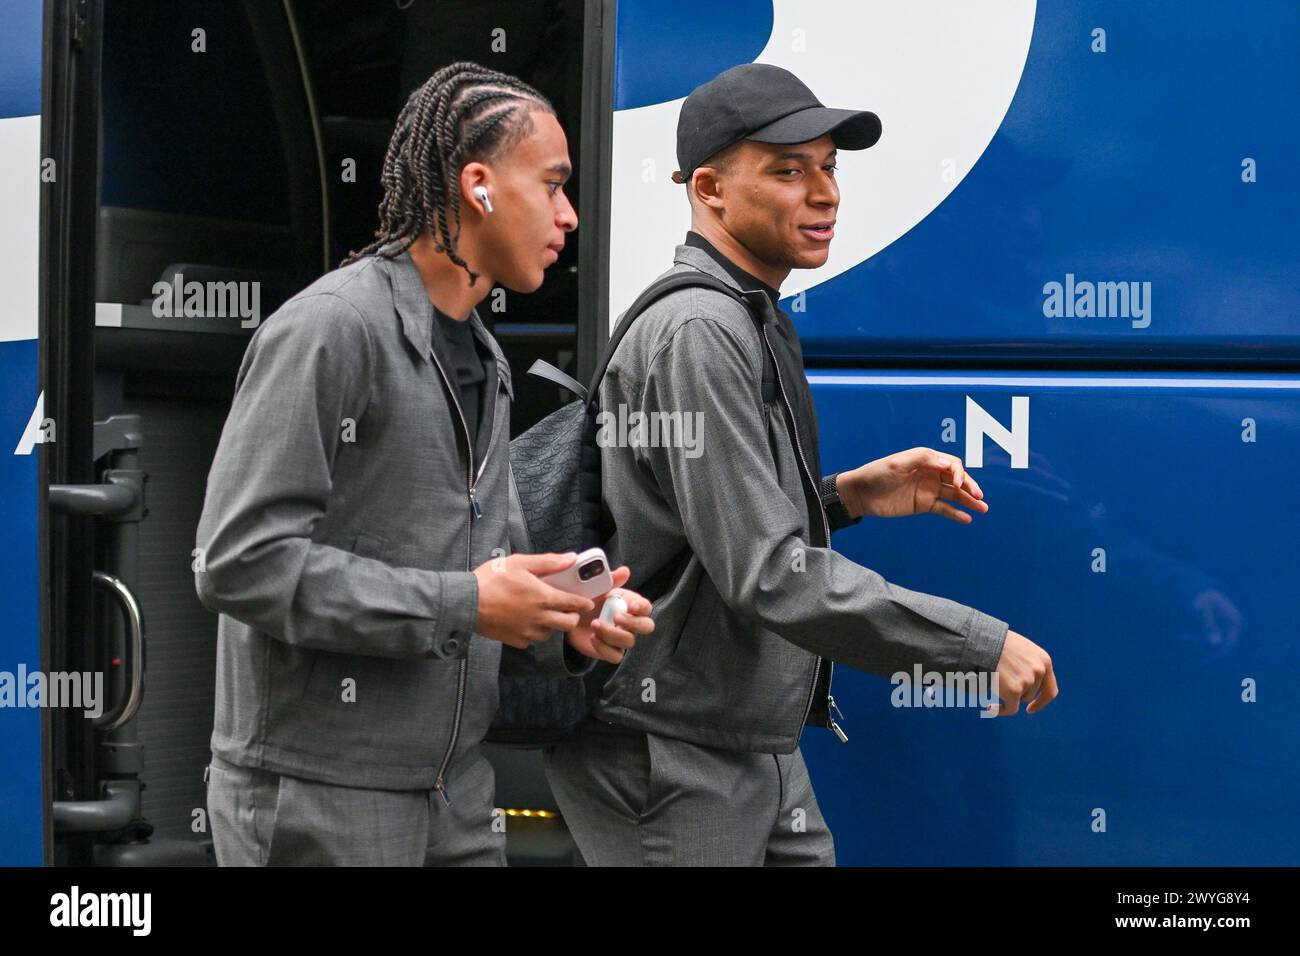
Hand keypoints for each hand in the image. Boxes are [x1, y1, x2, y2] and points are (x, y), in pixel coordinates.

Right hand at [473, 552, 594, 648]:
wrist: (466, 602)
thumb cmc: (492, 579)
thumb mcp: (520, 563)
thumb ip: (548, 562)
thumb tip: (571, 558)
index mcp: (543, 597)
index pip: (574, 604)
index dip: (583, 603)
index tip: (587, 602)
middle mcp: (539, 618)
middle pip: (568, 624)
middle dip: (571, 617)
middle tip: (565, 609)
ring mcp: (528, 632)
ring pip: (550, 633)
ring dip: (551, 624)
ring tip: (542, 613)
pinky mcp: (516, 641)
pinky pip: (532, 639)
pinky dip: (532, 632)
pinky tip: (524, 621)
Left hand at [566, 565, 654, 663]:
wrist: (571, 615)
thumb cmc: (590, 598)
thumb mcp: (598, 587)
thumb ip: (611, 580)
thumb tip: (624, 571)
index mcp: (631, 604)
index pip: (646, 607)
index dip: (642, 608)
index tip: (631, 605)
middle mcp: (631, 622)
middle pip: (646, 626)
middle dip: (633, 623)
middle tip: (616, 617)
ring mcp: (622, 638)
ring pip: (629, 641)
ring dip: (612, 633)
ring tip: (594, 624)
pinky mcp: (611, 651)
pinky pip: (616, 656)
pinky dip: (604, 648)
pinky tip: (592, 638)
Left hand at [837, 447, 988, 521]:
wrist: (861, 494)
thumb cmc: (877, 474)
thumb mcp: (897, 463)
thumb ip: (922, 459)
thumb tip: (945, 463)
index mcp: (926, 459)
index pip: (951, 464)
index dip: (958, 473)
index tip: (959, 484)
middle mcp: (930, 473)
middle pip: (957, 479)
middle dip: (970, 487)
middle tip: (979, 497)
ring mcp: (928, 489)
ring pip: (954, 494)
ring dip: (969, 501)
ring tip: (983, 509)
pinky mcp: (924, 504)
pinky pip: (944, 509)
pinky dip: (955, 513)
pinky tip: (967, 519)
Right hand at [986, 629, 1057, 716]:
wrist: (980, 640)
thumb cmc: (994, 642)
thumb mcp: (1018, 649)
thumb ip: (1026, 664)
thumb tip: (1022, 682)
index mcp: (1043, 660)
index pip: (1050, 689)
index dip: (1041, 701)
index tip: (1029, 708)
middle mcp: (1039, 671)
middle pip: (1031, 694)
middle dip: (1017, 694)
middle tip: (1000, 690)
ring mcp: (1027, 681)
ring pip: (1019, 699)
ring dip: (1007, 697)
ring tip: (991, 686)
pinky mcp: (1014, 690)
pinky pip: (1010, 708)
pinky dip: (1001, 711)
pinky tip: (989, 708)